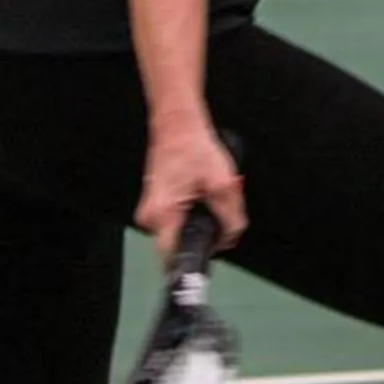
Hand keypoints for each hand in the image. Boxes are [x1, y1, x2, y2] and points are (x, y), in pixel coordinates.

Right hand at [137, 111, 245, 262]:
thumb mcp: (223, 184)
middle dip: (203, 236)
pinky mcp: (156, 204)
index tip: (209, 256)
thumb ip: (232, 218)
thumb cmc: (193, 147)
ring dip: (198, 224)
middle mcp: (151, 217)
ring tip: (208, 199)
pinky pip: (176, 221)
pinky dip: (191, 214)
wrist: (177, 123)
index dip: (196, 260)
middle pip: (180, 245)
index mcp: (163, 214)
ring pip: (179, 233)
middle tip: (217, 215)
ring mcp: (151, 210)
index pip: (174, 259)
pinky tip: (199, 196)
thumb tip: (231, 237)